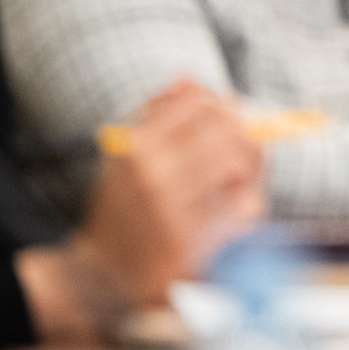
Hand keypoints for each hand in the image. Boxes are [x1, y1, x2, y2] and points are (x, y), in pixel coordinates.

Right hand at [72, 81, 262, 310]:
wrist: (100, 274)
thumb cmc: (124, 208)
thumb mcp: (128, 154)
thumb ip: (158, 112)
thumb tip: (188, 75)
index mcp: (136, 146)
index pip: (200, 103)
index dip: (225, 107)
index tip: (232, 120)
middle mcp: (150, 172)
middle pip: (224, 127)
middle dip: (245, 134)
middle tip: (245, 151)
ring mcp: (169, 207)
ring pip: (236, 160)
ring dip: (249, 167)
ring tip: (240, 181)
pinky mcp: (190, 242)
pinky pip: (239, 206)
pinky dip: (248, 202)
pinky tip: (236, 210)